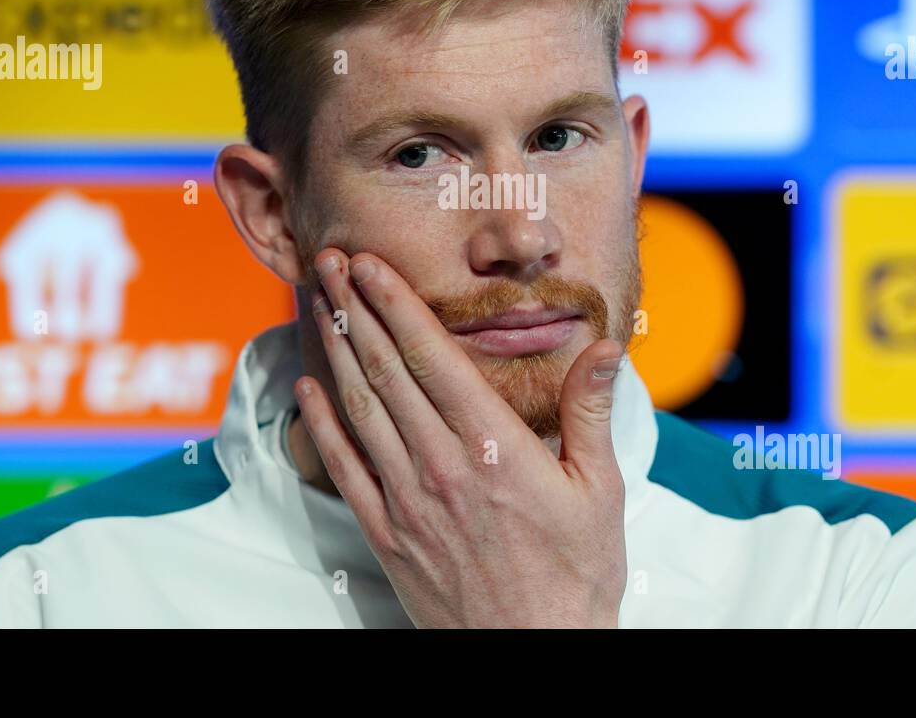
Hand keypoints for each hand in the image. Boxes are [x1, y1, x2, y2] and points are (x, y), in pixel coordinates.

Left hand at [295, 247, 627, 627]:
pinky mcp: (386, 533)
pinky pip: (343, 466)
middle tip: (330, 262)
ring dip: (334, 349)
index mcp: (495, 447)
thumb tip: (606, 347)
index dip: (395, 304)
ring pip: (359, 408)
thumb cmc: (576, 574)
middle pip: (385, 370)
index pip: (432, 356)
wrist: (535, 653)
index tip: (370, 265)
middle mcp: (442, 465)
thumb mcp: (602, 490)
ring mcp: (408, 499)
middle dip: (354, 308)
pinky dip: (321, 422)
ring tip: (318, 303)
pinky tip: (309, 388)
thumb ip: (590, 412)